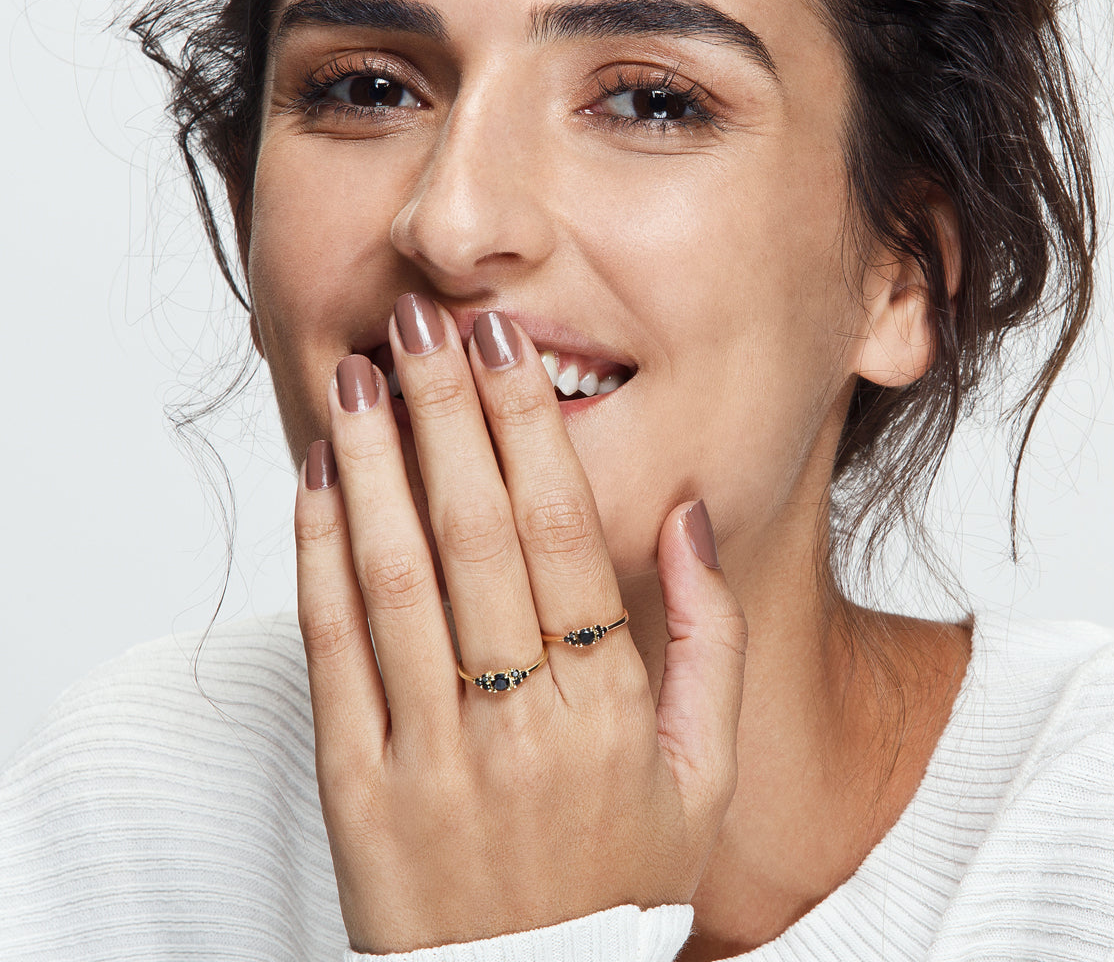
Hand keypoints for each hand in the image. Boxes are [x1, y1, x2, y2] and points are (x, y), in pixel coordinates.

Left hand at [294, 295, 747, 953]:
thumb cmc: (620, 878)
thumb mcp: (704, 773)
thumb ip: (709, 639)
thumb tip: (685, 517)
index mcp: (609, 709)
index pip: (562, 535)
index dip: (529, 430)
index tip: (506, 348)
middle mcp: (520, 722)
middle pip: (476, 536)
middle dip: (446, 414)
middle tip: (424, 324)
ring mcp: (431, 756)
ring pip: (395, 579)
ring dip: (374, 465)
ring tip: (362, 376)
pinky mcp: (355, 789)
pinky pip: (333, 653)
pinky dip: (318, 557)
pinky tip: (317, 480)